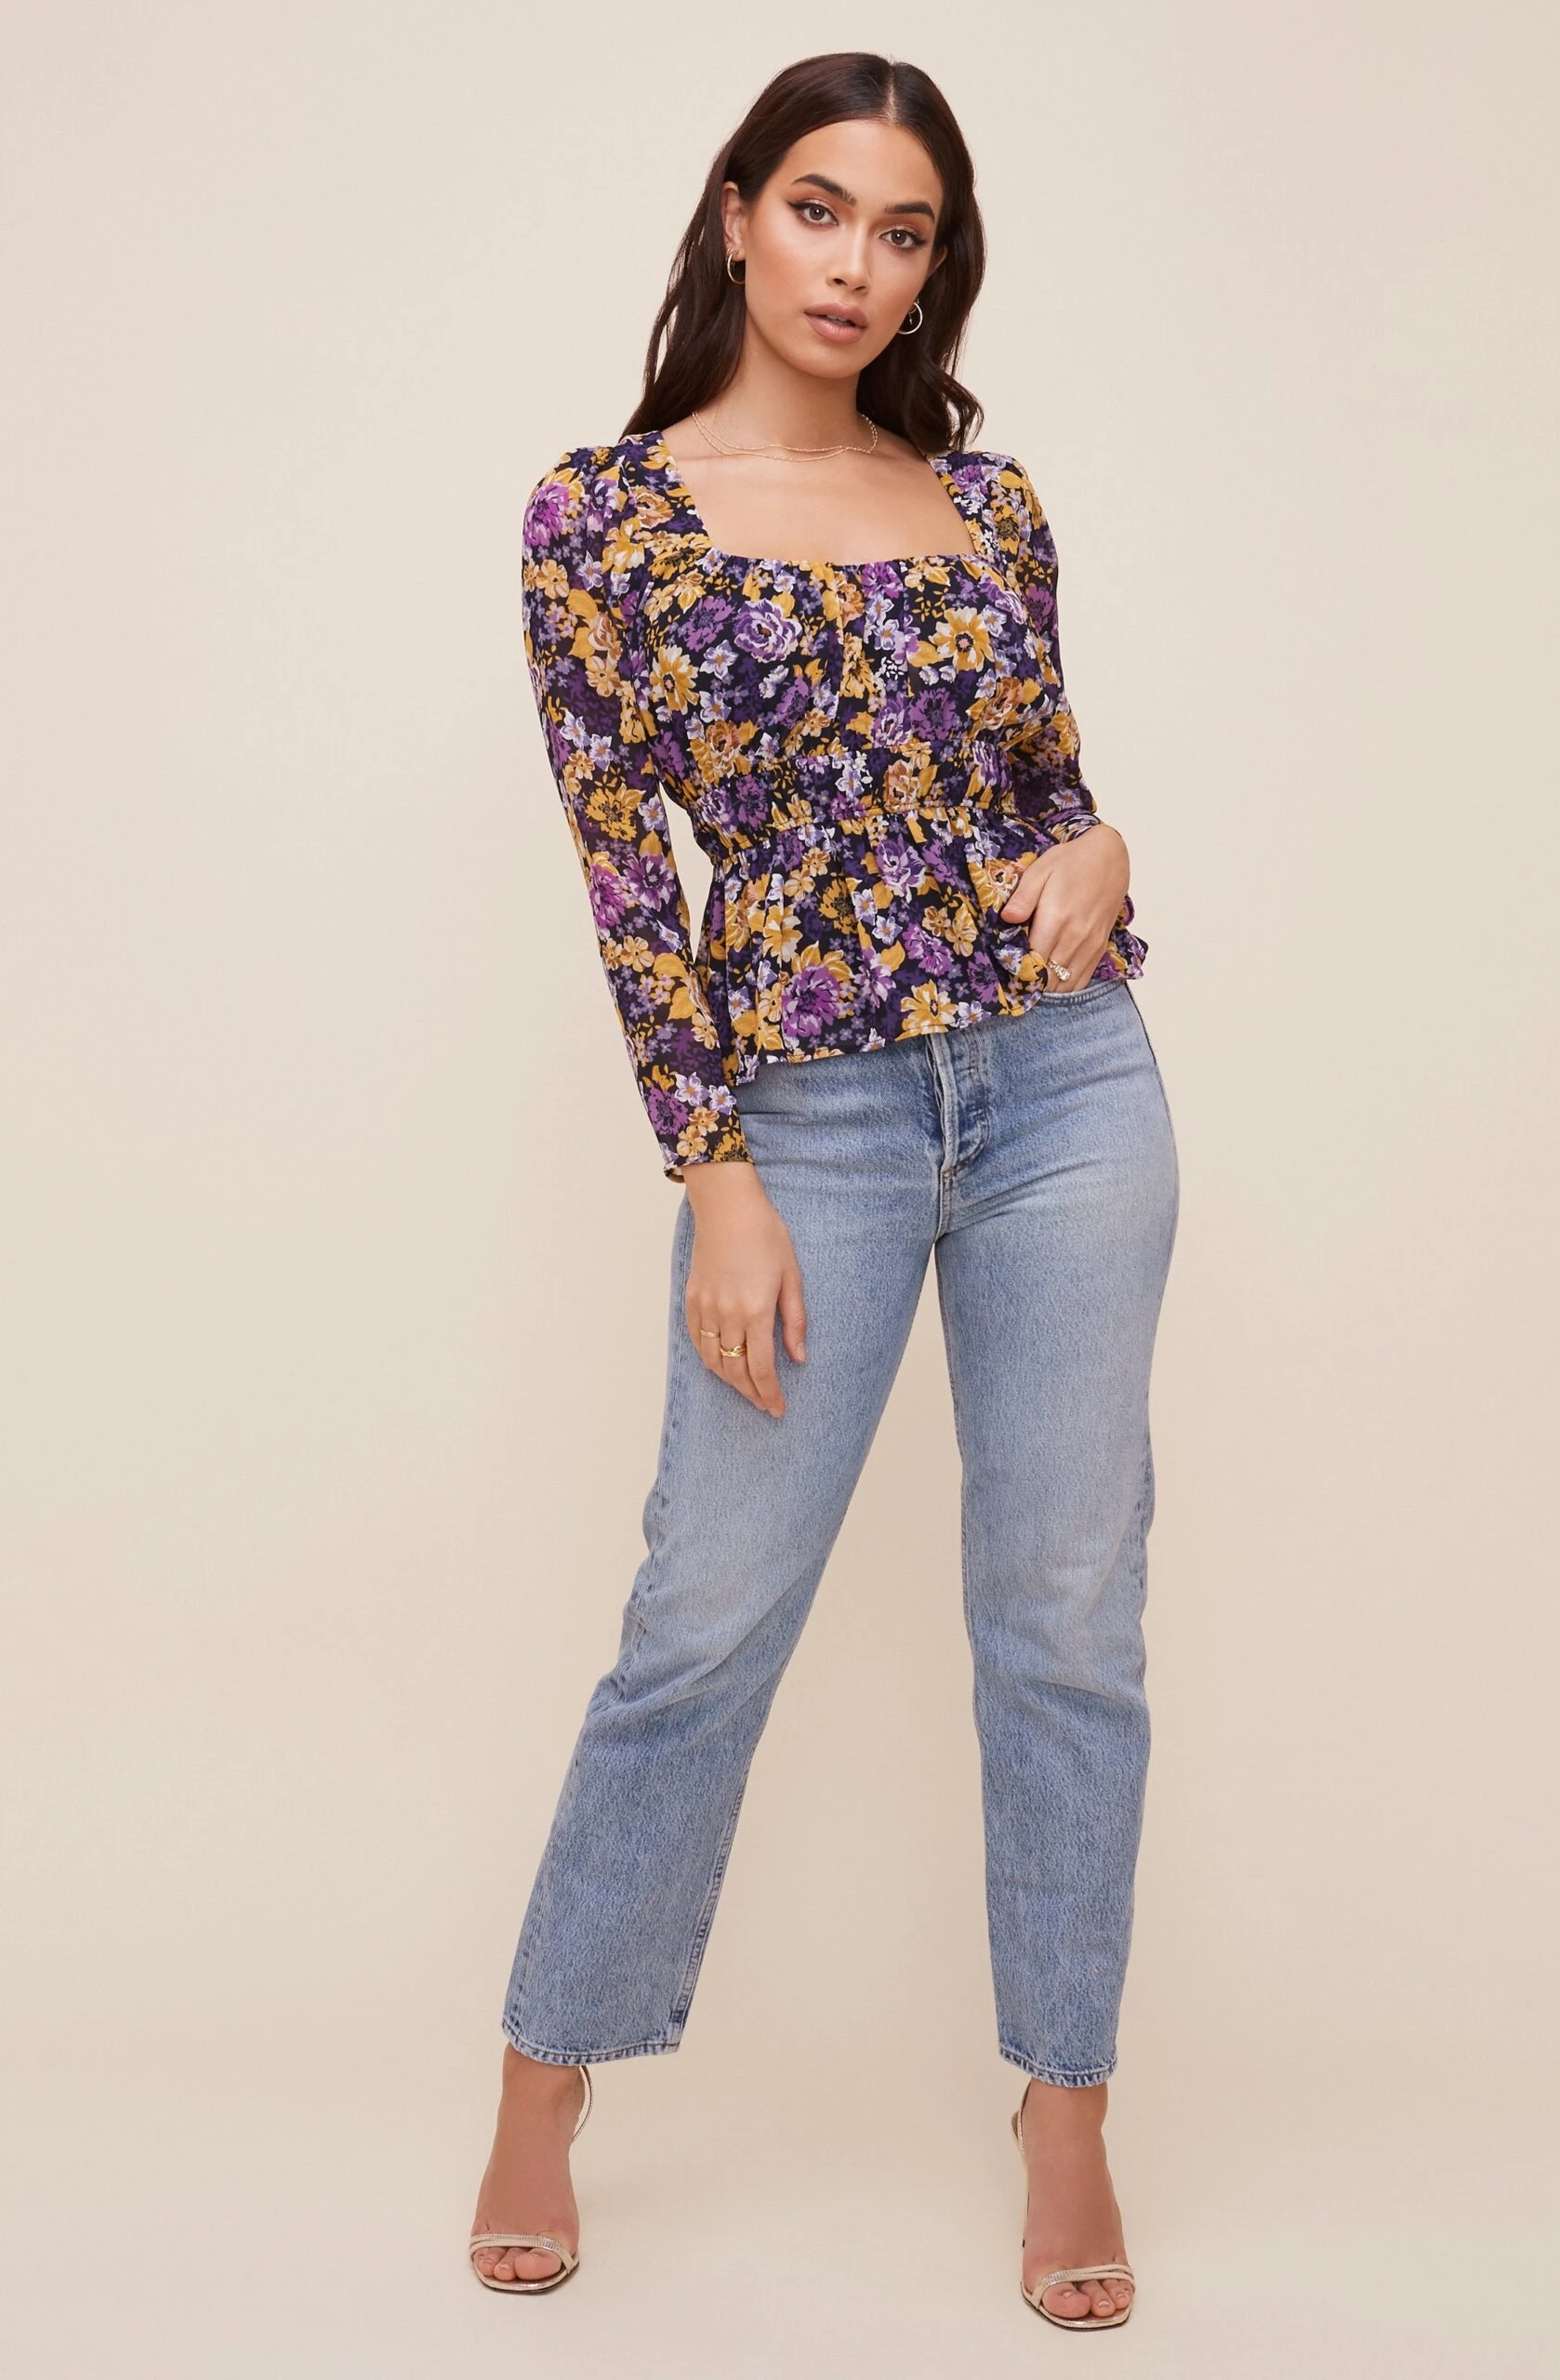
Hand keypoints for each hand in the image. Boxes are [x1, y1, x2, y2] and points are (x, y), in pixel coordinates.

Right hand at [682, 1161, 806, 1417]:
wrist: (728, 1207)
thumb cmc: (765, 1235)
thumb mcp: (792, 1276)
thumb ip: (795, 1320)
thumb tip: (799, 1357)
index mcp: (755, 1310)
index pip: (761, 1368)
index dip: (769, 1393)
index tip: (778, 1408)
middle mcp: (727, 1314)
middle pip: (735, 1370)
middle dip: (751, 1393)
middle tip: (764, 1405)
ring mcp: (705, 1307)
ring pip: (713, 1360)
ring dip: (729, 1381)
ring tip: (746, 1389)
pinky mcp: (691, 1299)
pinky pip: (696, 1341)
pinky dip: (709, 1359)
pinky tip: (721, 1363)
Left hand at [1000, 822, 1129, 987]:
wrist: (1108, 858)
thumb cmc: (1070, 862)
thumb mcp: (1040, 870)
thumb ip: (1023, 897)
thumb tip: (1006, 920)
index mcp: (1056, 918)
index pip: (1032, 960)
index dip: (1017, 968)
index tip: (1007, 965)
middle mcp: (1075, 936)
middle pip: (1047, 977)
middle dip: (1030, 980)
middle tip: (1017, 974)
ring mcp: (1090, 945)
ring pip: (1064, 984)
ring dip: (1047, 986)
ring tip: (1033, 978)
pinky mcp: (1100, 948)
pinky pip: (1081, 980)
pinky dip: (1065, 985)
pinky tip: (1052, 977)